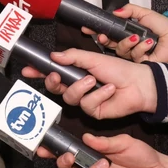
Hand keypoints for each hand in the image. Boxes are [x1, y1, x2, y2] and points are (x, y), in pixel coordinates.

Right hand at [21, 48, 156, 118]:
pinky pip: (87, 105)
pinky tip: (109, 90)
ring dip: (81, 87)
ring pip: (70, 97)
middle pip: (56, 88)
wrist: (139, 84)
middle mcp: (78, 86)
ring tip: (93, 80)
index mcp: (76, 71)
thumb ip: (72, 57)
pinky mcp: (94, 111)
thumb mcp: (92, 58)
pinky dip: (98, 96)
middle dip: (52, 82)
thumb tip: (53, 55)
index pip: (53, 72)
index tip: (28, 69)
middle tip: (55, 75)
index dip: (39, 71)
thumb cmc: (119, 69)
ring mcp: (85, 99)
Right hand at [37, 134, 167, 167]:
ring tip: (100, 162)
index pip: (72, 154)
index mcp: (94, 156)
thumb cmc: (143, 156)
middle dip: (62, 163)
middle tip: (67, 156)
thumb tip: (85, 137)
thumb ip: (104, 142)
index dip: (56, 151)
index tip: (45, 146)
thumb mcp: (123, 143)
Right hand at [81, 3, 167, 62]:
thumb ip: (130, 10)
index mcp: (128, 33)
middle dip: (104, 39)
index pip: (109, 33)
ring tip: (135, 37)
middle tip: (103, 36)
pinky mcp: (141, 63)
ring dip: (126, 43)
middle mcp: (130, 44)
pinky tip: (148, 43)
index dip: (98, 31)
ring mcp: (135, 55)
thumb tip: (116, 11)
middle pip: (110, 44)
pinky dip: (140, 48)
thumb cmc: (166, 27)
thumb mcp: (146, 14)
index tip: (89, 28)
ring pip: (120, 50)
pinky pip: (134, 56)